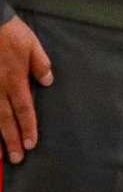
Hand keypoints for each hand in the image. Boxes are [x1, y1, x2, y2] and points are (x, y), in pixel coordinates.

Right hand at [0, 15, 53, 162]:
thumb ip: (41, 64)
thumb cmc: (8, 33)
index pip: (24, 109)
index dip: (28, 127)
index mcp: (14, 80)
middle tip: (18, 159)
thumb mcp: (31, 44)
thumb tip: (48, 81)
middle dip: (12, 140)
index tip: (32, 144)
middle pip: (5, 120)